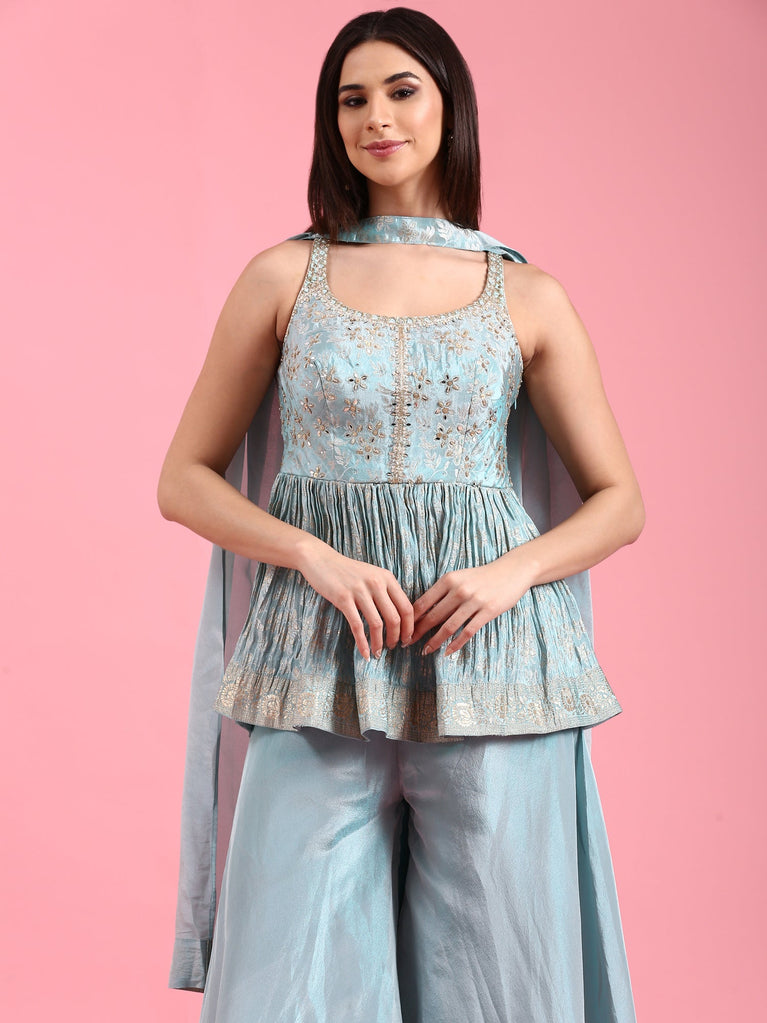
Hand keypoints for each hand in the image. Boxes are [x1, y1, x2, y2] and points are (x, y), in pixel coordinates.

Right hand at [296, 542, 413, 660]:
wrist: (320, 560)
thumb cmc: (347, 571)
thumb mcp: (372, 576)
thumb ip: (385, 592)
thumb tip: (397, 619)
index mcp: (387, 578)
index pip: (406, 607)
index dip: (409, 627)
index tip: (407, 639)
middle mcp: (376, 583)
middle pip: (394, 618)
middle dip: (396, 638)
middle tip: (392, 647)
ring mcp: (359, 590)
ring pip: (377, 624)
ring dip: (379, 643)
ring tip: (378, 652)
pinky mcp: (343, 598)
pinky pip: (357, 626)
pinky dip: (363, 643)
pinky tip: (365, 653)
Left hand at [407, 554, 534, 656]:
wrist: (512, 570)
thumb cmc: (482, 576)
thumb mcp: (459, 577)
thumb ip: (443, 591)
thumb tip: (422, 610)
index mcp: (448, 580)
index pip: (424, 602)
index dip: (411, 618)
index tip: (402, 629)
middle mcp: (459, 590)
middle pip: (433, 616)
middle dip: (418, 632)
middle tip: (407, 644)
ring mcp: (474, 601)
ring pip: (448, 626)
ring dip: (434, 641)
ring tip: (425, 651)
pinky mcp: (487, 611)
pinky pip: (467, 631)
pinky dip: (456, 644)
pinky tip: (447, 652)